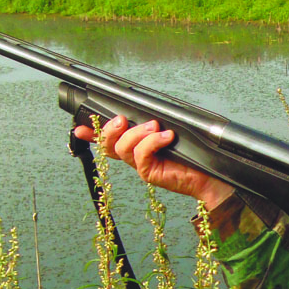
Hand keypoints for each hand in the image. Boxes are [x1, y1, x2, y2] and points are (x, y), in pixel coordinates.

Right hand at [74, 117, 233, 211]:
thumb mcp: (169, 133)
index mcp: (136, 146)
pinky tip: (166, 137)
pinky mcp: (150, 173)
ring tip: (154, 127)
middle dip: (110, 129)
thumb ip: (153, 124)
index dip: (91, 134)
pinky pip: (142, 154)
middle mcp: (135, 156)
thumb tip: (146, 112)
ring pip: (123, 148)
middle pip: (109, 144)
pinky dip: (152, 142)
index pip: (109, 139)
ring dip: (137, 133)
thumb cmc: (192, 154)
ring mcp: (141, 165)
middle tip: (122, 120)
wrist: (209, 176)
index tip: (79, 128)